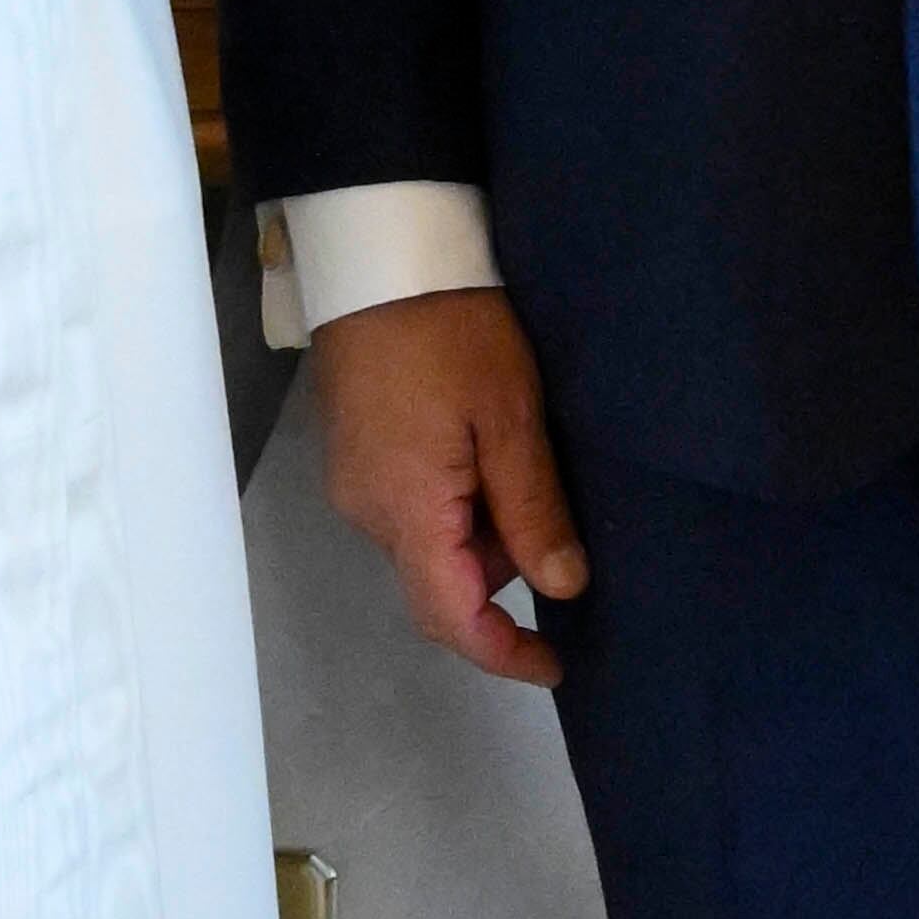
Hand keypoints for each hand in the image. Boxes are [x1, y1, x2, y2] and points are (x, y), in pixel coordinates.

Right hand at [313, 283, 587, 689]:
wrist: (378, 253)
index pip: (450, 616)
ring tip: (528, 464)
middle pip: (439, 581)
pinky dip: (459, 503)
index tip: (554, 664)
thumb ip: (534, 510)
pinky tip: (490, 452)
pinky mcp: (357, 454)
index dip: (503, 652)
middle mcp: (369, 511)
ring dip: (483, 532)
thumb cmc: (451, 328)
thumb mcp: (512, 416)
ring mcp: (356, 482)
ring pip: (429, 543)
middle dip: (502, 572)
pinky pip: (413, 508)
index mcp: (406, 509)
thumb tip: (562, 587)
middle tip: (559, 523)